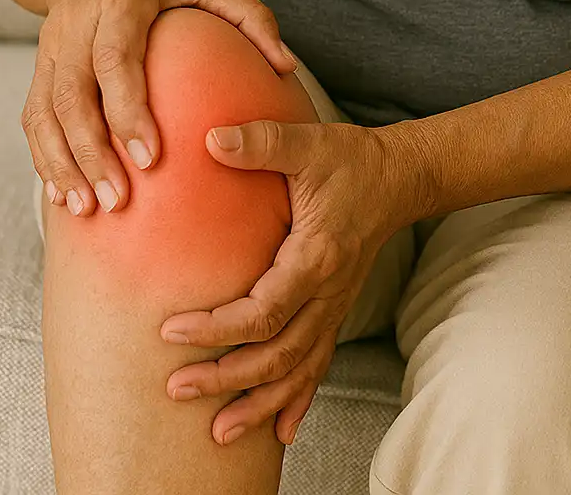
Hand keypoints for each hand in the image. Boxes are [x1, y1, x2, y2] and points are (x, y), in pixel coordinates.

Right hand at [22, 0, 297, 219]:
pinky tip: (63, 195)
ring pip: (44, 111)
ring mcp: (52, 44)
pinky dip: (44, 157)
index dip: (128, 110)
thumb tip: (287, 65)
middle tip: (118, 200)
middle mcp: (77, 23)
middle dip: (90, 152)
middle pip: (72, 95)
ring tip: (87, 209)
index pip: (116, 60)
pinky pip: (34, 114)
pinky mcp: (40, 62)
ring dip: (61, 163)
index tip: (150, 157)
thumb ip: (248, 15)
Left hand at [160, 118, 409, 448]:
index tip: (171, 331)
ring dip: (258, 403)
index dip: (217, 329)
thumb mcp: (308, 143)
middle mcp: (329, 292)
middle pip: (277, 354)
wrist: (400, 177)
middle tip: (176, 388)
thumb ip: (261, 142)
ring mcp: (335, 306)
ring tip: (218, 431)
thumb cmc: (351, 159)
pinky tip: (280, 432)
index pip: (263, 311)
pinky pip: (318, 364)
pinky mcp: (336, 310)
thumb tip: (211, 138)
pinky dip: (298, 400)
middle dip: (226, 379)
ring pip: (298, 370)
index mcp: (316, 257)